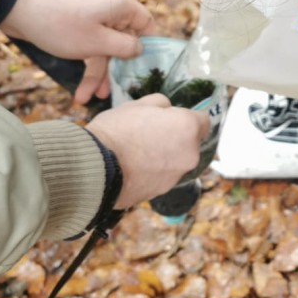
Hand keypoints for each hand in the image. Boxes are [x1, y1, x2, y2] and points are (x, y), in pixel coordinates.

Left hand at [0, 0, 155, 102]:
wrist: (18, 9)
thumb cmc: (62, 25)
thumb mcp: (98, 43)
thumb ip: (125, 48)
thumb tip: (139, 49)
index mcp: (120, 5)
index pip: (147, 24)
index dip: (151, 46)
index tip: (148, 69)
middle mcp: (109, 7)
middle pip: (122, 40)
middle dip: (114, 70)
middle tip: (110, 93)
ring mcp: (91, 14)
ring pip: (102, 46)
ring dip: (97, 72)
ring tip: (88, 98)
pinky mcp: (76, 20)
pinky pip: (88, 42)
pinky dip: (85, 61)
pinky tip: (80, 88)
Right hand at [86, 94, 210, 206]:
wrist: (94, 168)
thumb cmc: (117, 130)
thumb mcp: (138, 104)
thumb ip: (161, 104)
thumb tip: (168, 110)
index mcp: (188, 128)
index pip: (203, 120)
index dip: (187, 117)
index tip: (172, 118)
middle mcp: (190, 155)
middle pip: (190, 143)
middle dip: (176, 138)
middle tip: (149, 134)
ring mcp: (177, 177)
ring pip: (176, 161)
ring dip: (165, 156)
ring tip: (137, 153)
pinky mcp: (162, 192)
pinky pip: (162, 176)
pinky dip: (153, 172)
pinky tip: (132, 168)